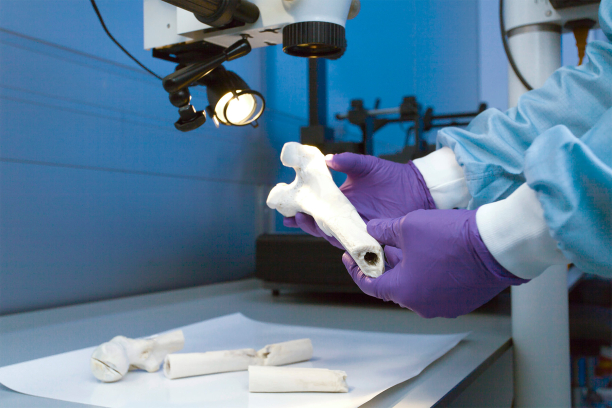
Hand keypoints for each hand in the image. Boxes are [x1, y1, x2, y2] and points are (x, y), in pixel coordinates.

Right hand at [284, 153, 435, 247]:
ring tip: (306, 222)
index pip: (317, 207)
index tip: (286, 207)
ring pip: (332, 235)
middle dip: (304, 223)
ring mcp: (358, 227)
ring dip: (318, 231)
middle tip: (293, 216)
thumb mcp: (366, 165)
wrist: (417, 187)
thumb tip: (327, 159)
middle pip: (320, 224)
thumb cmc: (392, 175)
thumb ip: (347, 161)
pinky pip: (353, 242)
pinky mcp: (371, 235)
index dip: (301, 209)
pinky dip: (341, 240)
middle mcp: (347, 216)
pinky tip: (330, 235)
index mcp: (342, 200)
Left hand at [343, 209, 528, 317]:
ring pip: (418, 287)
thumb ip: (384, 230)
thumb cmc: (450, 236)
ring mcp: (446, 306)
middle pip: (395, 286)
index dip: (357, 269)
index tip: (352, 256)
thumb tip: (372, 230)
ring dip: (409, 269)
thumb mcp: (408, 226)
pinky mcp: (464, 301)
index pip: (371, 285)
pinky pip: (438, 289)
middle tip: (381, 245)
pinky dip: (429, 274)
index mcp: (404, 291)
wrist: (497, 244)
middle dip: (386, 265)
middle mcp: (423, 306)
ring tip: (407, 246)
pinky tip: (431, 254)